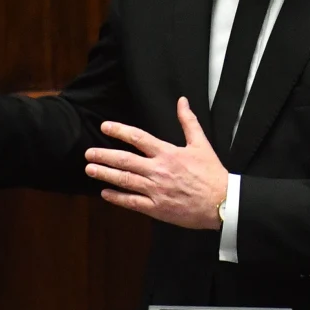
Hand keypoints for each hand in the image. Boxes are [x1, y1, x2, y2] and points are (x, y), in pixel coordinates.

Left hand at [86, 97, 228, 229]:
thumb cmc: (212, 173)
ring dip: (105, 174)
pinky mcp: (157, 208)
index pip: (138, 138)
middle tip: (88, 153)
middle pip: (125, 160)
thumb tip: (182, 101)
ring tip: (90, 169)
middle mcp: (158, 170)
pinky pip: (132, 202)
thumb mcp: (201, 144)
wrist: (222, 202)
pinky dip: (117, 198)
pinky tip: (105, 193)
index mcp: (168, 153)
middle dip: (104, 156)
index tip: (105, 127)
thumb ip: (188, 122)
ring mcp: (156, 190)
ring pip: (125, 180)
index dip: (119, 131)